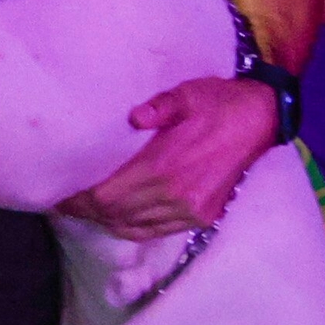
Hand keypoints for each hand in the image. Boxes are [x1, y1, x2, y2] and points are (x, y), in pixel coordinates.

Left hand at [60, 76, 281, 239]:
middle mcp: (175, 195)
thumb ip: (159, 106)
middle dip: (87, 212)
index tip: (61, 196)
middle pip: (115, 215)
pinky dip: (132, 228)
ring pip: (134, 227)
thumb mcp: (187, 93)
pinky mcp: (201, 217)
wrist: (263, 120)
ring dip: (107, 221)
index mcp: (165, 166)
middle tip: (66, 203)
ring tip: (87, 211)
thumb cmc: (219, 102)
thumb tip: (134, 118)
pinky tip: (119, 219)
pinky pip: (156, 231)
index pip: (108, 196)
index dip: (80, 200)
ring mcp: (189, 210)